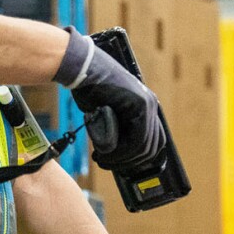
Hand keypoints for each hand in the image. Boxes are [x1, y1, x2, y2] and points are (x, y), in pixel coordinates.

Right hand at [55, 31, 164, 169]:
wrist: (82, 68)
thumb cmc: (88, 88)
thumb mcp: (106, 112)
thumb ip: (116, 127)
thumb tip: (117, 149)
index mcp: (145, 106)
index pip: (152, 141)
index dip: (135, 158)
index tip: (117, 164)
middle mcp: (151, 105)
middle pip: (150, 147)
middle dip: (128, 162)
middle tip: (107, 164)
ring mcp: (148, 105)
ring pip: (143, 147)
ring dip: (122, 159)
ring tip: (102, 159)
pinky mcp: (140, 107)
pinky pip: (136, 141)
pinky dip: (120, 153)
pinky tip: (104, 154)